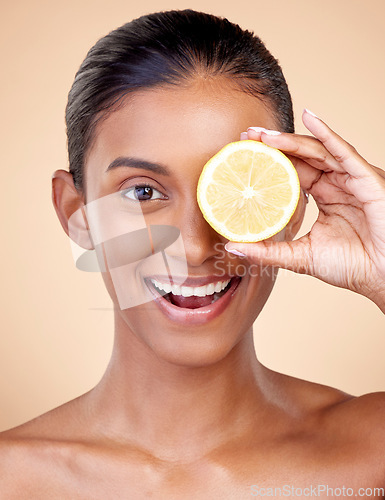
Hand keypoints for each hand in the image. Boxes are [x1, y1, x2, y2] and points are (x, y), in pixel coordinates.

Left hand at [226, 109, 384, 312]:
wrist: (382, 278)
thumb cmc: (351, 266)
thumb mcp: (300, 256)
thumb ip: (268, 251)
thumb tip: (233, 247)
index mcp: (325, 196)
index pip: (293, 171)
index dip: (270, 160)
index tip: (244, 153)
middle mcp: (337, 183)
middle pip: (302, 156)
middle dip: (274, 144)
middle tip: (247, 136)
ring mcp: (352, 179)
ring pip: (318, 151)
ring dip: (290, 139)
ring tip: (263, 134)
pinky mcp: (367, 179)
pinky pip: (345, 152)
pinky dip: (327, 134)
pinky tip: (310, 118)